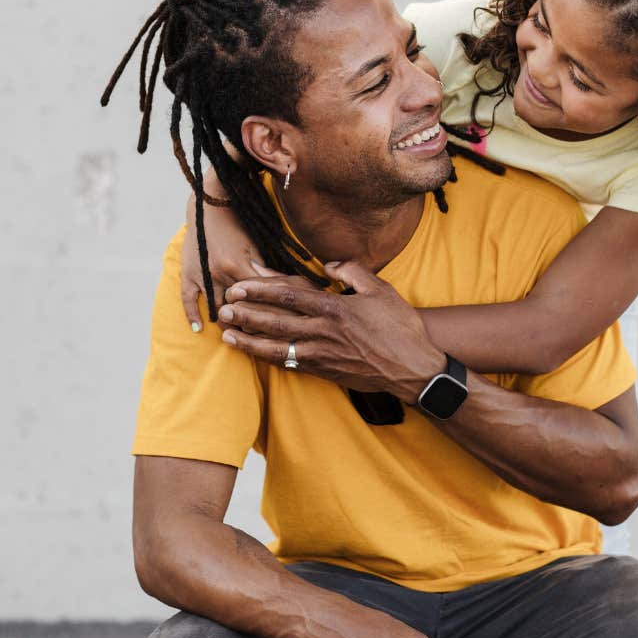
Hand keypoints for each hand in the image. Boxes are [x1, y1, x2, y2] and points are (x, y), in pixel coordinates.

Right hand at [180, 198, 265, 330]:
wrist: (209, 207)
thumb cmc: (237, 225)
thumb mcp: (254, 247)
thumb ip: (263, 270)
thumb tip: (282, 290)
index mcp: (237, 266)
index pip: (255, 298)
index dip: (266, 312)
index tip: (276, 326)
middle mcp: (217, 274)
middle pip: (235, 307)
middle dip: (247, 324)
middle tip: (258, 338)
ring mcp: (201, 275)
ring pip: (214, 308)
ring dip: (225, 323)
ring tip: (235, 337)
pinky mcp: (188, 274)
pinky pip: (188, 299)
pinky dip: (192, 315)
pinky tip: (198, 329)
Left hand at [218, 261, 445, 403]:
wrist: (413, 369)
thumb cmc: (400, 327)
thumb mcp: (381, 289)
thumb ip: (352, 271)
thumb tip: (328, 265)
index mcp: (335, 308)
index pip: (288, 295)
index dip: (259, 290)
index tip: (238, 286)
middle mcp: (324, 332)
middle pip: (275, 321)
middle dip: (246, 314)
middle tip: (222, 309)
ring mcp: (322, 355)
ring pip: (277, 347)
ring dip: (249, 341)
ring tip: (227, 336)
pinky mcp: (324, 372)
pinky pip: (290, 364)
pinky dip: (269, 359)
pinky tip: (255, 354)